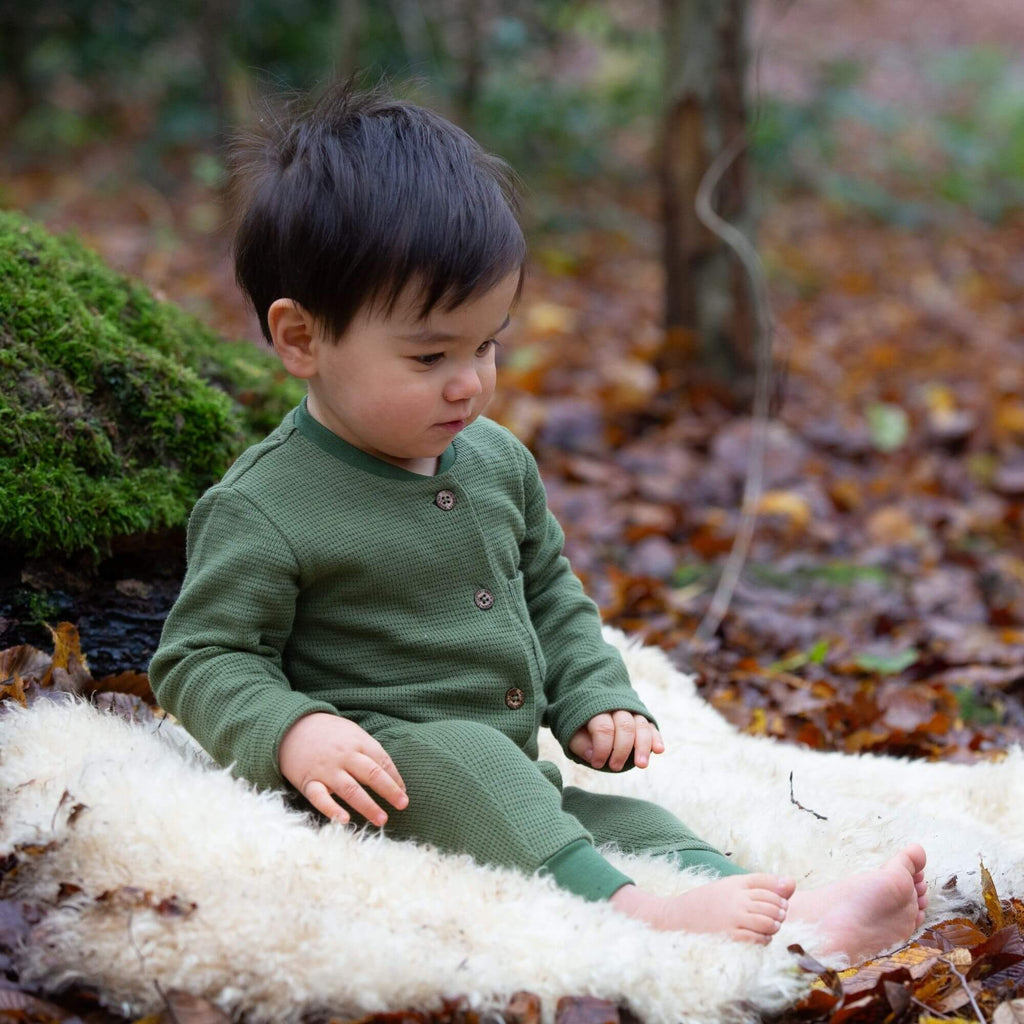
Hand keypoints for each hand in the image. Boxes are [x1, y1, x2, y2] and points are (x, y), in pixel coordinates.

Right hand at [279, 712, 407, 825]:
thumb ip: (370, 751)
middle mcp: (344, 756)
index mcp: (358, 742)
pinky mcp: (309, 781)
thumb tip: (392, 777)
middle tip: (403, 805)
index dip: (395, 778)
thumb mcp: (353, 733)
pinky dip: (331, 809)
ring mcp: (326, 769)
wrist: (292, 727)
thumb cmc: (329, 733)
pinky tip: (344, 819)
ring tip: (382, 819)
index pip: (382, 761)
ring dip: (368, 806)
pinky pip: (320, 797)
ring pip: (350, 789)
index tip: (404, 793)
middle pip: (371, 774)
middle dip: (389, 791)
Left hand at [568, 711, 664, 771]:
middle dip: (622, 749)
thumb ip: (579, 743)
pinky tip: (659, 750)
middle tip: (615, 767)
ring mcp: (631, 711)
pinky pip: (651, 727)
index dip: (602, 748)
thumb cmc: (579, 725)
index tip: (597, 763)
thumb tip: (593, 755)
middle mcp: (616, 707)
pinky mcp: (641, 718)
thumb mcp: (570, 732)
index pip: (603, 728)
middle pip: (625, 726)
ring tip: (642, 765)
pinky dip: (656, 738)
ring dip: (643, 746)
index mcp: (596, 708)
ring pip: (641, 725)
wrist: (590, 703)